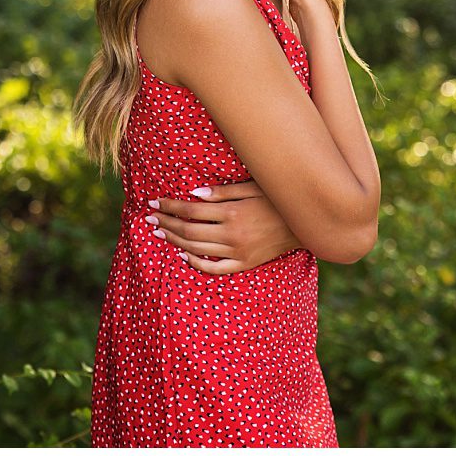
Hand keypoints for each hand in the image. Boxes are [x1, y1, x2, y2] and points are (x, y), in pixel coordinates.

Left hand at [147, 181, 300, 274]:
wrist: (306, 225)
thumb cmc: (277, 199)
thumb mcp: (252, 188)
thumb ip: (222, 192)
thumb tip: (193, 194)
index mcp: (233, 213)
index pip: (191, 210)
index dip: (169, 206)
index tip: (154, 202)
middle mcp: (232, 235)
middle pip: (188, 231)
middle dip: (165, 222)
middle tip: (149, 217)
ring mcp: (238, 253)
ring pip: (196, 249)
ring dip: (174, 240)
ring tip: (159, 231)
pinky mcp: (245, 264)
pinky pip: (215, 268)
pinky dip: (196, 263)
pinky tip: (183, 254)